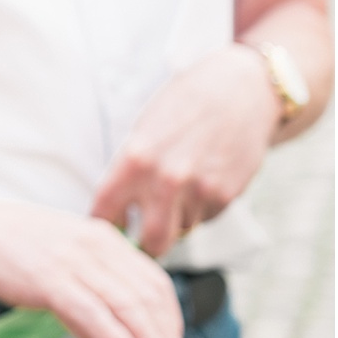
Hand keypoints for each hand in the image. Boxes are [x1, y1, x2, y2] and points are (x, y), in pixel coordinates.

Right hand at [0, 192, 190, 337]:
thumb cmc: (5, 243)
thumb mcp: (55, 262)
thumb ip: (79, 296)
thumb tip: (95, 336)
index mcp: (101, 238)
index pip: (153, 280)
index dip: (171, 318)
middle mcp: (96, 246)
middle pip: (148, 296)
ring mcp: (73, 260)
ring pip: (128, 306)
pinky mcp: (49, 276)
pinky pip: (91, 310)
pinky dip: (116, 336)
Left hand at [91, 43, 279, 256]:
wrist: (238, 92)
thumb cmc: (182, 107)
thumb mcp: (143, 131)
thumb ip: (129, 170)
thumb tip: (114, 211)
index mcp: (135, 159)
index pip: (105, 211)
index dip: (100, 226)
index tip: (99, 233)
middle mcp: (166, 179)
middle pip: (151, 242)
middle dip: (145, 246)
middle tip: (140, 240)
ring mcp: (199, 191)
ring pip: (181, 229)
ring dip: (176, 220)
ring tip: (179, 189)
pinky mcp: (226, 195)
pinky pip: (204, 218)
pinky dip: (199, 210)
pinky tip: (202, 181)